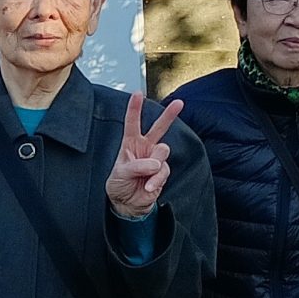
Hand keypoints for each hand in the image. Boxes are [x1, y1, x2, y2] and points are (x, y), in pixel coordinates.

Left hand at [105, 93, 182, 219]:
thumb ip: (136, 166)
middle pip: (159, 128)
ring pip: (163, 151)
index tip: (137, 93)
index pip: (132, 123)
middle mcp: (145, 148)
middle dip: (169, 115)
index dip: (134, 108)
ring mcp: (155, 159)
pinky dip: (156, 179)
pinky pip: (164, 170)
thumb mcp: (120, 174)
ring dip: (153, 165)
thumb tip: (155, 163)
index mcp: (130, 143)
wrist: (127, 204)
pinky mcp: (162, 172)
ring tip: (144, 178)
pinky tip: (149, 187)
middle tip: (179, 103)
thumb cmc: (119, 184)